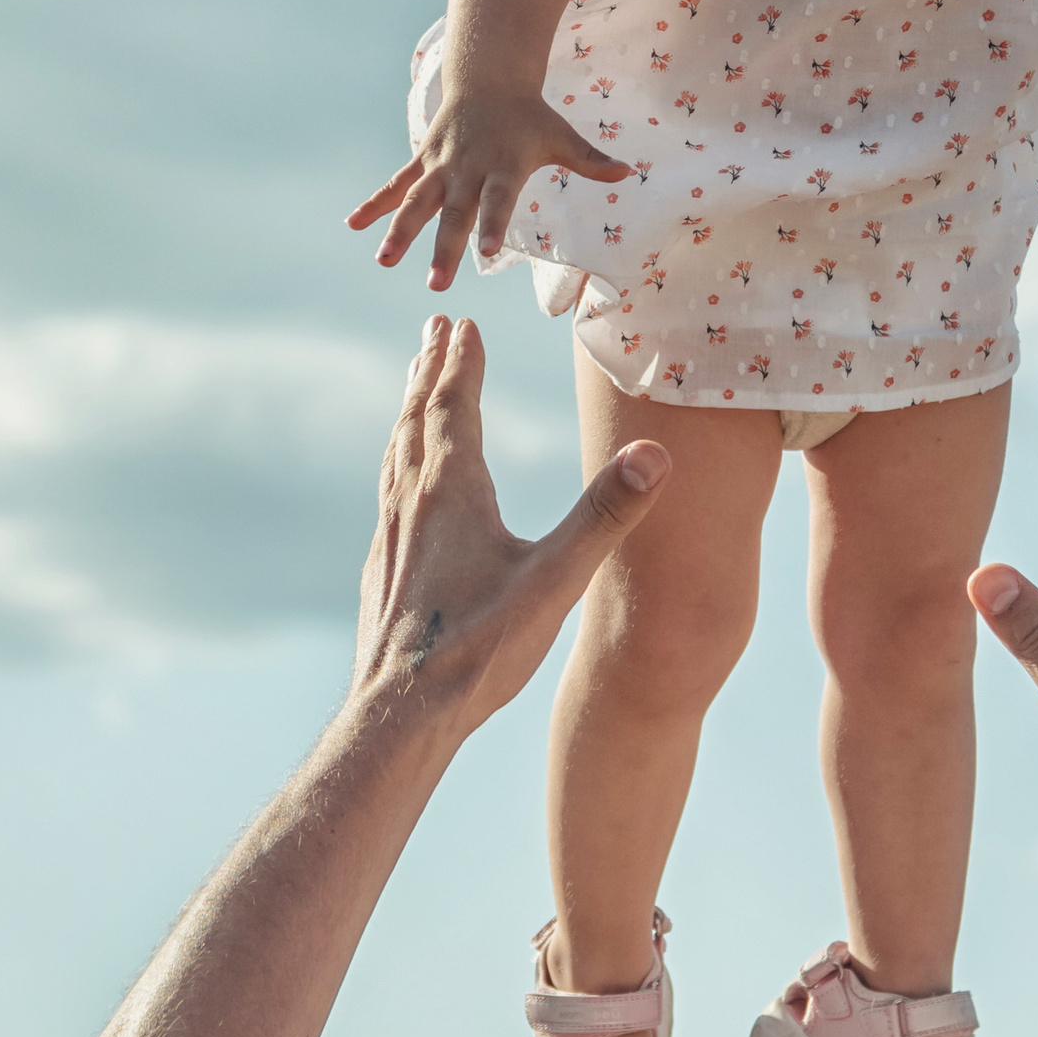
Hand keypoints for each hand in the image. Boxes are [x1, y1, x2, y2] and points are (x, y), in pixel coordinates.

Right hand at [348, 83, 631, 290]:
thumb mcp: (560, 135)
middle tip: (436, 282)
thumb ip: (590, 159)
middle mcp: (467, 167)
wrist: (488, 76)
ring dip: (398, 230)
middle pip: (453, 212)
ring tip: (384, 261)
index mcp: (502, 165)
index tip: (487, 256)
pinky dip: (374, 203)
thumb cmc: (529, 115)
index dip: (492, 226)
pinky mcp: (422, 160)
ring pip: (416, 200)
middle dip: (444, 247)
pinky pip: (394, 184)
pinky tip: (353, 224)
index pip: (498, 200)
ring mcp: (440, 164)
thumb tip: (628, 172)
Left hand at [354, 318, 666, 724]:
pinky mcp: (383, 567)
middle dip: (430, 370)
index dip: (461, 363)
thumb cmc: (481, 648)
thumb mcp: (557, 580)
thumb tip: (654, 453)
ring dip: (409, 410)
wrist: (401, 712)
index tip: (464, 324)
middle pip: (417, 417)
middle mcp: (412, 501)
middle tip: (435, 329)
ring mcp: (390, 535)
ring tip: (413, 384)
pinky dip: (399, 461)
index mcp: (452, 492)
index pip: (452, 407)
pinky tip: (405, 482)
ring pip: (397, 453)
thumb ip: (606, 515)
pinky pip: (390, 492)